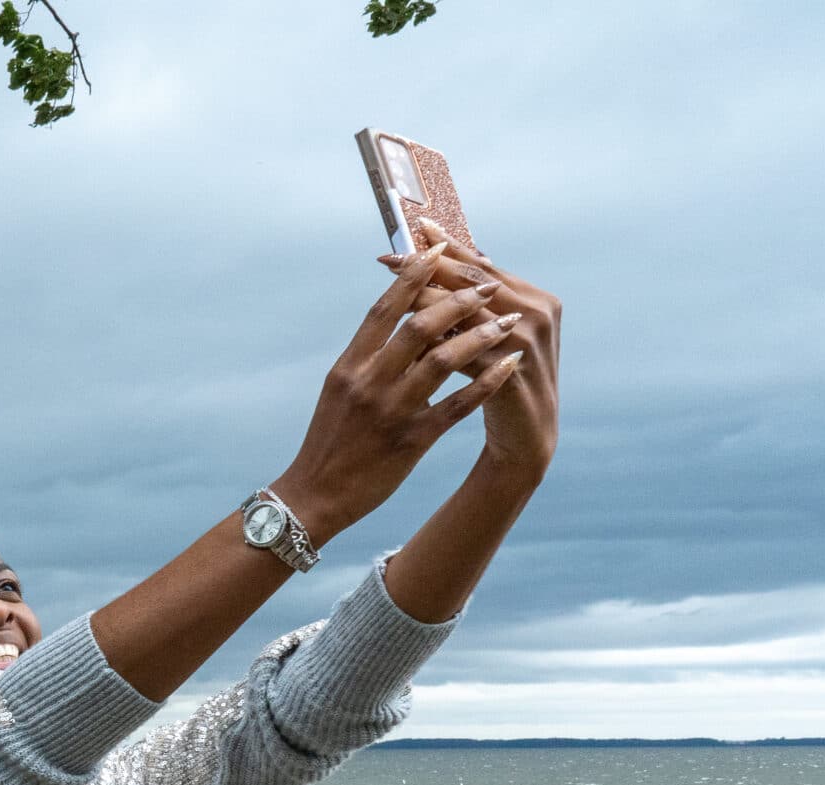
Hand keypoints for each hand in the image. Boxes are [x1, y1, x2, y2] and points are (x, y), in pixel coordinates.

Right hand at [273, 246, 528, 540]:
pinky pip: (457, 405)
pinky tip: (509, 365)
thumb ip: (367, 357)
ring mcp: (391, 411)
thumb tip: (400, 319)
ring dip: (481, 335)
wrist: (315, 495)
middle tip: (490, 284)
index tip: (441, 249)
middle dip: (459, 298)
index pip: (383, 309)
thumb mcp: (340, 391)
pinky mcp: (411, 441)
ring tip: (509, 320)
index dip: (413, 275)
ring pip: (444, 360)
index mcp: (349, 366)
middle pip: (419, 326)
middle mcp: (369, 383)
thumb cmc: (329, 442)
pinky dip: (486, 382)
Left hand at [381, 220, 561, 479]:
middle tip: (387, 257)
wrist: (527, 439)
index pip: (482, 264)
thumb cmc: (502, 383)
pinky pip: (464, 352)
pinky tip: (403, 335)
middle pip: (472, 280)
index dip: (445, 247)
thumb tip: (437, 262)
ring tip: (389, 288)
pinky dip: (433, 342)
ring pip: (466, 311)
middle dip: (426, 267)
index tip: (412, 229)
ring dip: (423, 298)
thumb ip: (474, 305)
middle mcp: (537, 312)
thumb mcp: (492, 338)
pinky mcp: (512, 374)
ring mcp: (527, 342)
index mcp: (533, 297)